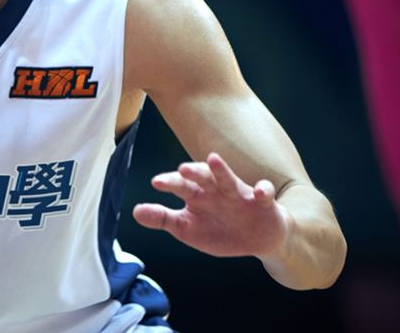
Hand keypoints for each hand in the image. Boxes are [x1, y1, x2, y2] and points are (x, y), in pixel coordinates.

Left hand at [132, 153, 289, 259]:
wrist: (257, 239)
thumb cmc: (218, 229)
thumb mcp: (187, 229)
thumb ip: (163, 219)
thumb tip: (135, 212)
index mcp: (197, 195)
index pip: (181, 185)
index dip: (170, 182)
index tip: (156, 182)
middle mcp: (216, 189)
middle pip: (203, 177)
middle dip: (193, 172)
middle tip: (182, 169)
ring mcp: (239, 194)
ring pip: (229, 179)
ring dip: (222, 170)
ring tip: (213, 159)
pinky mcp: (263, 202)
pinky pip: (264, 193)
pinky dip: (262, 191)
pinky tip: (258, 192)